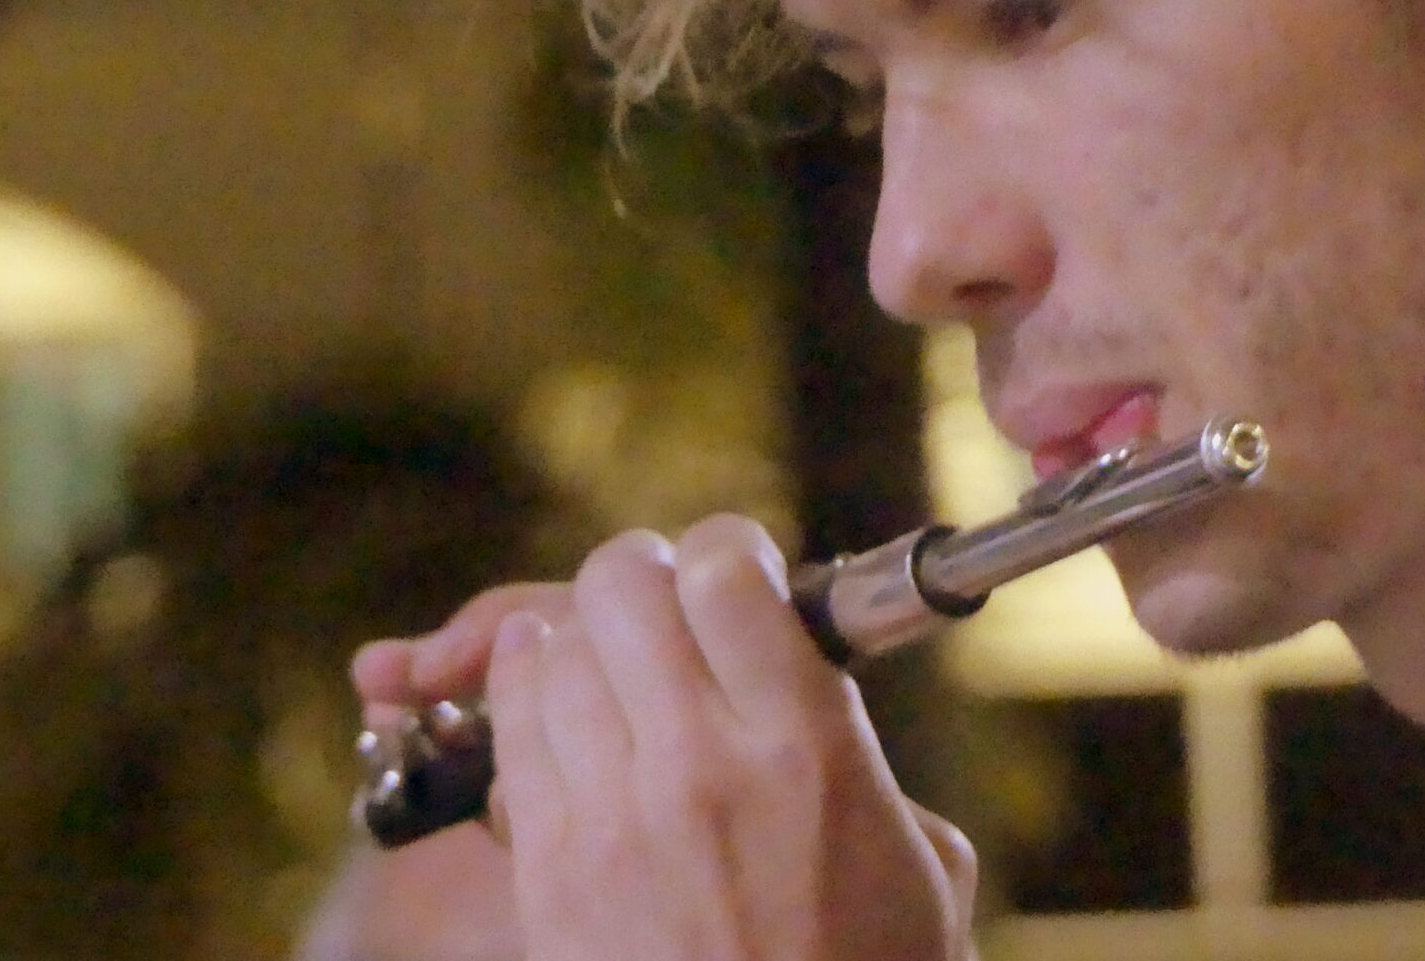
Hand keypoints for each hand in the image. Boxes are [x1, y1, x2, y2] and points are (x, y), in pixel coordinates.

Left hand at [353, 518, 975, 960]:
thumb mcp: (916, 861)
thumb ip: (855, 758)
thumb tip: (808, 701)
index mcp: (807, 746)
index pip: (726, 569)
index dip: (726, 550)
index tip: (736, 571)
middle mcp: (700, 763)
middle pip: (623, 585)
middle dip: (643, 576)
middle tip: (665, 604)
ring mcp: (611, 818)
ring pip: (553, 647)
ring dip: (580, 635)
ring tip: (607, 653)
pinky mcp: (548, 874)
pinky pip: (508, 734)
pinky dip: (525, 696)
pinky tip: (555, 699)